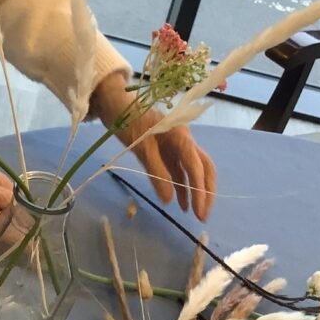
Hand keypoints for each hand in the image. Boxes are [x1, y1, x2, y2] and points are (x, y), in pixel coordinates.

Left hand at [92, 72, 215, 221]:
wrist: (114, 103)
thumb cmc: (128, 120)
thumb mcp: (141, 147)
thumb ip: (156, 172)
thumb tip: (169, 200)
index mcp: (181, 135)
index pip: (196, 166)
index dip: (200, 190)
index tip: (199, 211)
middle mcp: (183, 140)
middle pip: (203, 167)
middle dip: (205, 191)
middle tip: (202, 216)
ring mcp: (175, 146)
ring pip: (192, 170)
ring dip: (194, 190)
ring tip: (192, 213)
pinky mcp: (165, 151)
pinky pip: (178, 170)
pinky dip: (180, 185)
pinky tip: (179, 202)